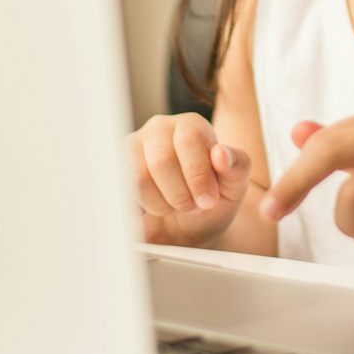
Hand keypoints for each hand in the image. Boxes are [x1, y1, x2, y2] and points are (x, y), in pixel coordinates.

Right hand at [129, 112, 252, 247]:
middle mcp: (159, 129)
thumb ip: (237, 167)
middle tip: (191, 207)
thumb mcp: (234, 188)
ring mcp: (133, 148)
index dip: (198, 176)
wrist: (189, 228)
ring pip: (138, 177)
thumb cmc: (212, 201)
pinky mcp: (116, 171)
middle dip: (180, 195)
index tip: (208, 201)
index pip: (188, 140)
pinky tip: (152, 212)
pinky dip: (140, 209)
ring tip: (173, 207)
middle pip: (161, 161)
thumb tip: (221, 153)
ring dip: (160, 204)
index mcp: (191, 125)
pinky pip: (121, 191)